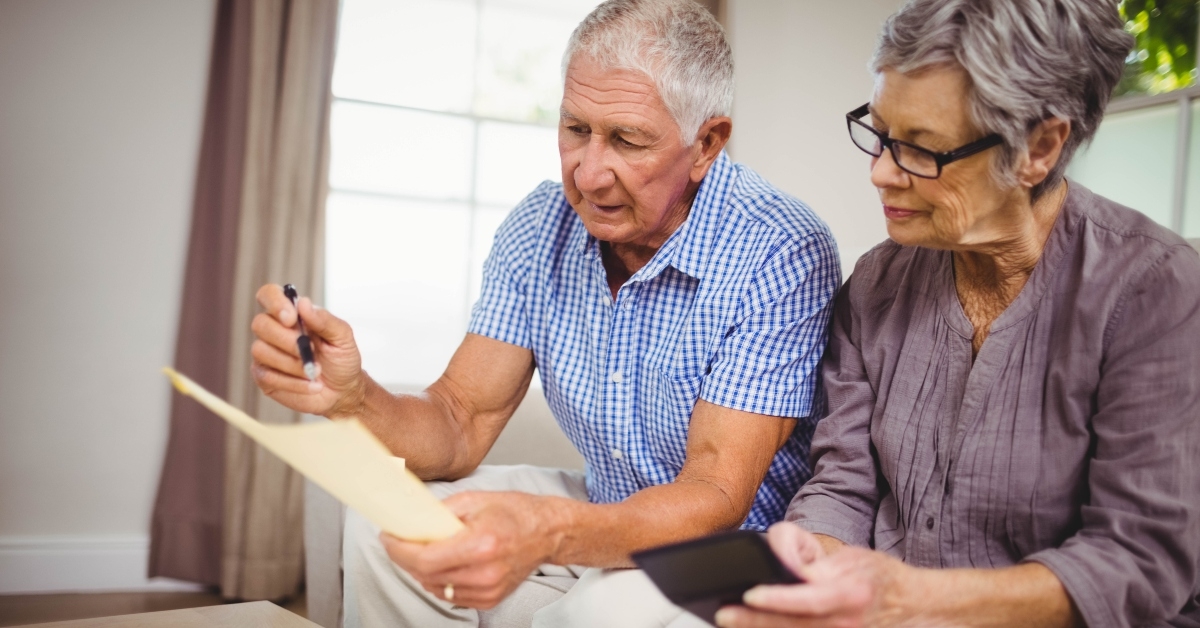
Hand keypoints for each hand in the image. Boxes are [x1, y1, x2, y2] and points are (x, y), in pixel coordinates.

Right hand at [250, 283, 365, 416]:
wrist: (343, 391)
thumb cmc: (342, 360)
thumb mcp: (342, 337)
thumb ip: (324, 320)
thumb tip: (303, 303)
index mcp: (292, 315)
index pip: (268, 295)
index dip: (274, 302)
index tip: (291, 318)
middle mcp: (274, 331)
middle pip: (260, 324)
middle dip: (287, 340)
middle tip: (310, 350)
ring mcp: (266, 354)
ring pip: (260, 350)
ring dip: (292, 364)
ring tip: (316, 371)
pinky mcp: (264, 376)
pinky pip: (267, 376)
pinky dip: (293, 383)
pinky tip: (311, 385)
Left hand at [380, 491, 567, 608]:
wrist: (547, 532)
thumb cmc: (515, 512)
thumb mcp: (474, 500)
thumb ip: (439, 513)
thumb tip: (410, 521)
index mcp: (482, 544)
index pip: (425, 559)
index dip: (399, 551)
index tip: (388, 538)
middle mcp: (486, 572)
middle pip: (426, 575)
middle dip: (405, 558)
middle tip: (399, 541)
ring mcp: (488, 589)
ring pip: (435, 588)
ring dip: (421, 570)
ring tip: (424, 549)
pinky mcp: (490, 599)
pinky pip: (450, 595)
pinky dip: (439, 580)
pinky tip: (444, 563)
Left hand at [715, 522, 911, 627]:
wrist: (909, 604)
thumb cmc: (878, 577)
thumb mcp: (851, 558)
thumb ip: (816, 564)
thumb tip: (784, 568)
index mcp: (851, 595)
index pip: (809, 599)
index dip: (778, 598)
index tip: (750, 593)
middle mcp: (847, 623)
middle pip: (793, 626)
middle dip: (754, 622)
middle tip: (723, 614)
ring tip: (730, 623)